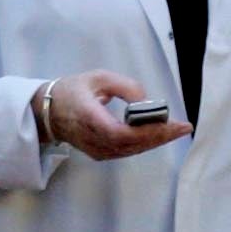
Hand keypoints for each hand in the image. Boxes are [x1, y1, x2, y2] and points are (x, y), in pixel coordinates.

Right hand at [39, 71, 192, 162]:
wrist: (48, 112)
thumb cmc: (72, 91)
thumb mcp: (98, 78)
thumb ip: (125, 87)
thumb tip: (146, 102)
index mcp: (88, 116)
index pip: (120, 132)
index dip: (148, 131)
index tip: (170, 123)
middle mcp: (92, 138)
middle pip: (131, 144)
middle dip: (160, 136)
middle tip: (182, 127)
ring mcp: (95, 149)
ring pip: (131, 150)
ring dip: (155, 141)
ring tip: (175, 130)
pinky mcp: (99, 154)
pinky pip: (126, 151)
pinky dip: (144, 144)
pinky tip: (158, 136)